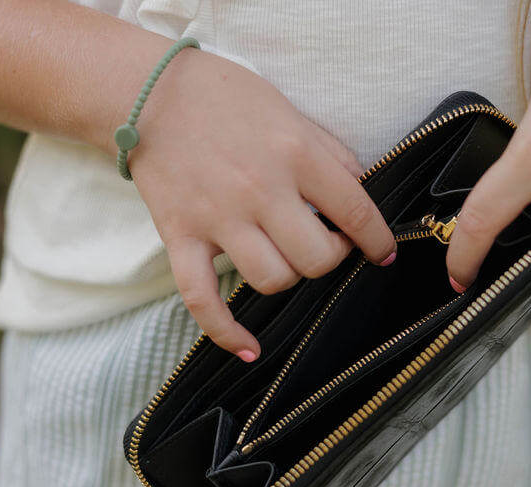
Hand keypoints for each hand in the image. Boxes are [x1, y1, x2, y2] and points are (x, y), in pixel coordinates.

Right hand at [129, 48, 395, 360]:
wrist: (148, 94)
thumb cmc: (225, 97)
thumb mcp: (291, 112)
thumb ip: (329, 154)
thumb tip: (361, 192)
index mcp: (294, 155)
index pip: (354, 212)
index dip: (377, 240)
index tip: (383, 252)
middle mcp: (260, 191)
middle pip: (317, 259)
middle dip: (332, 258)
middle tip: (326, 243)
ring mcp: (218, 219)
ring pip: (272, 280)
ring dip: (289, 276)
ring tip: (286, 258)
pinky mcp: (181, 237)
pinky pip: (203, 299)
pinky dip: (226, 331)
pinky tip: (250, 348)